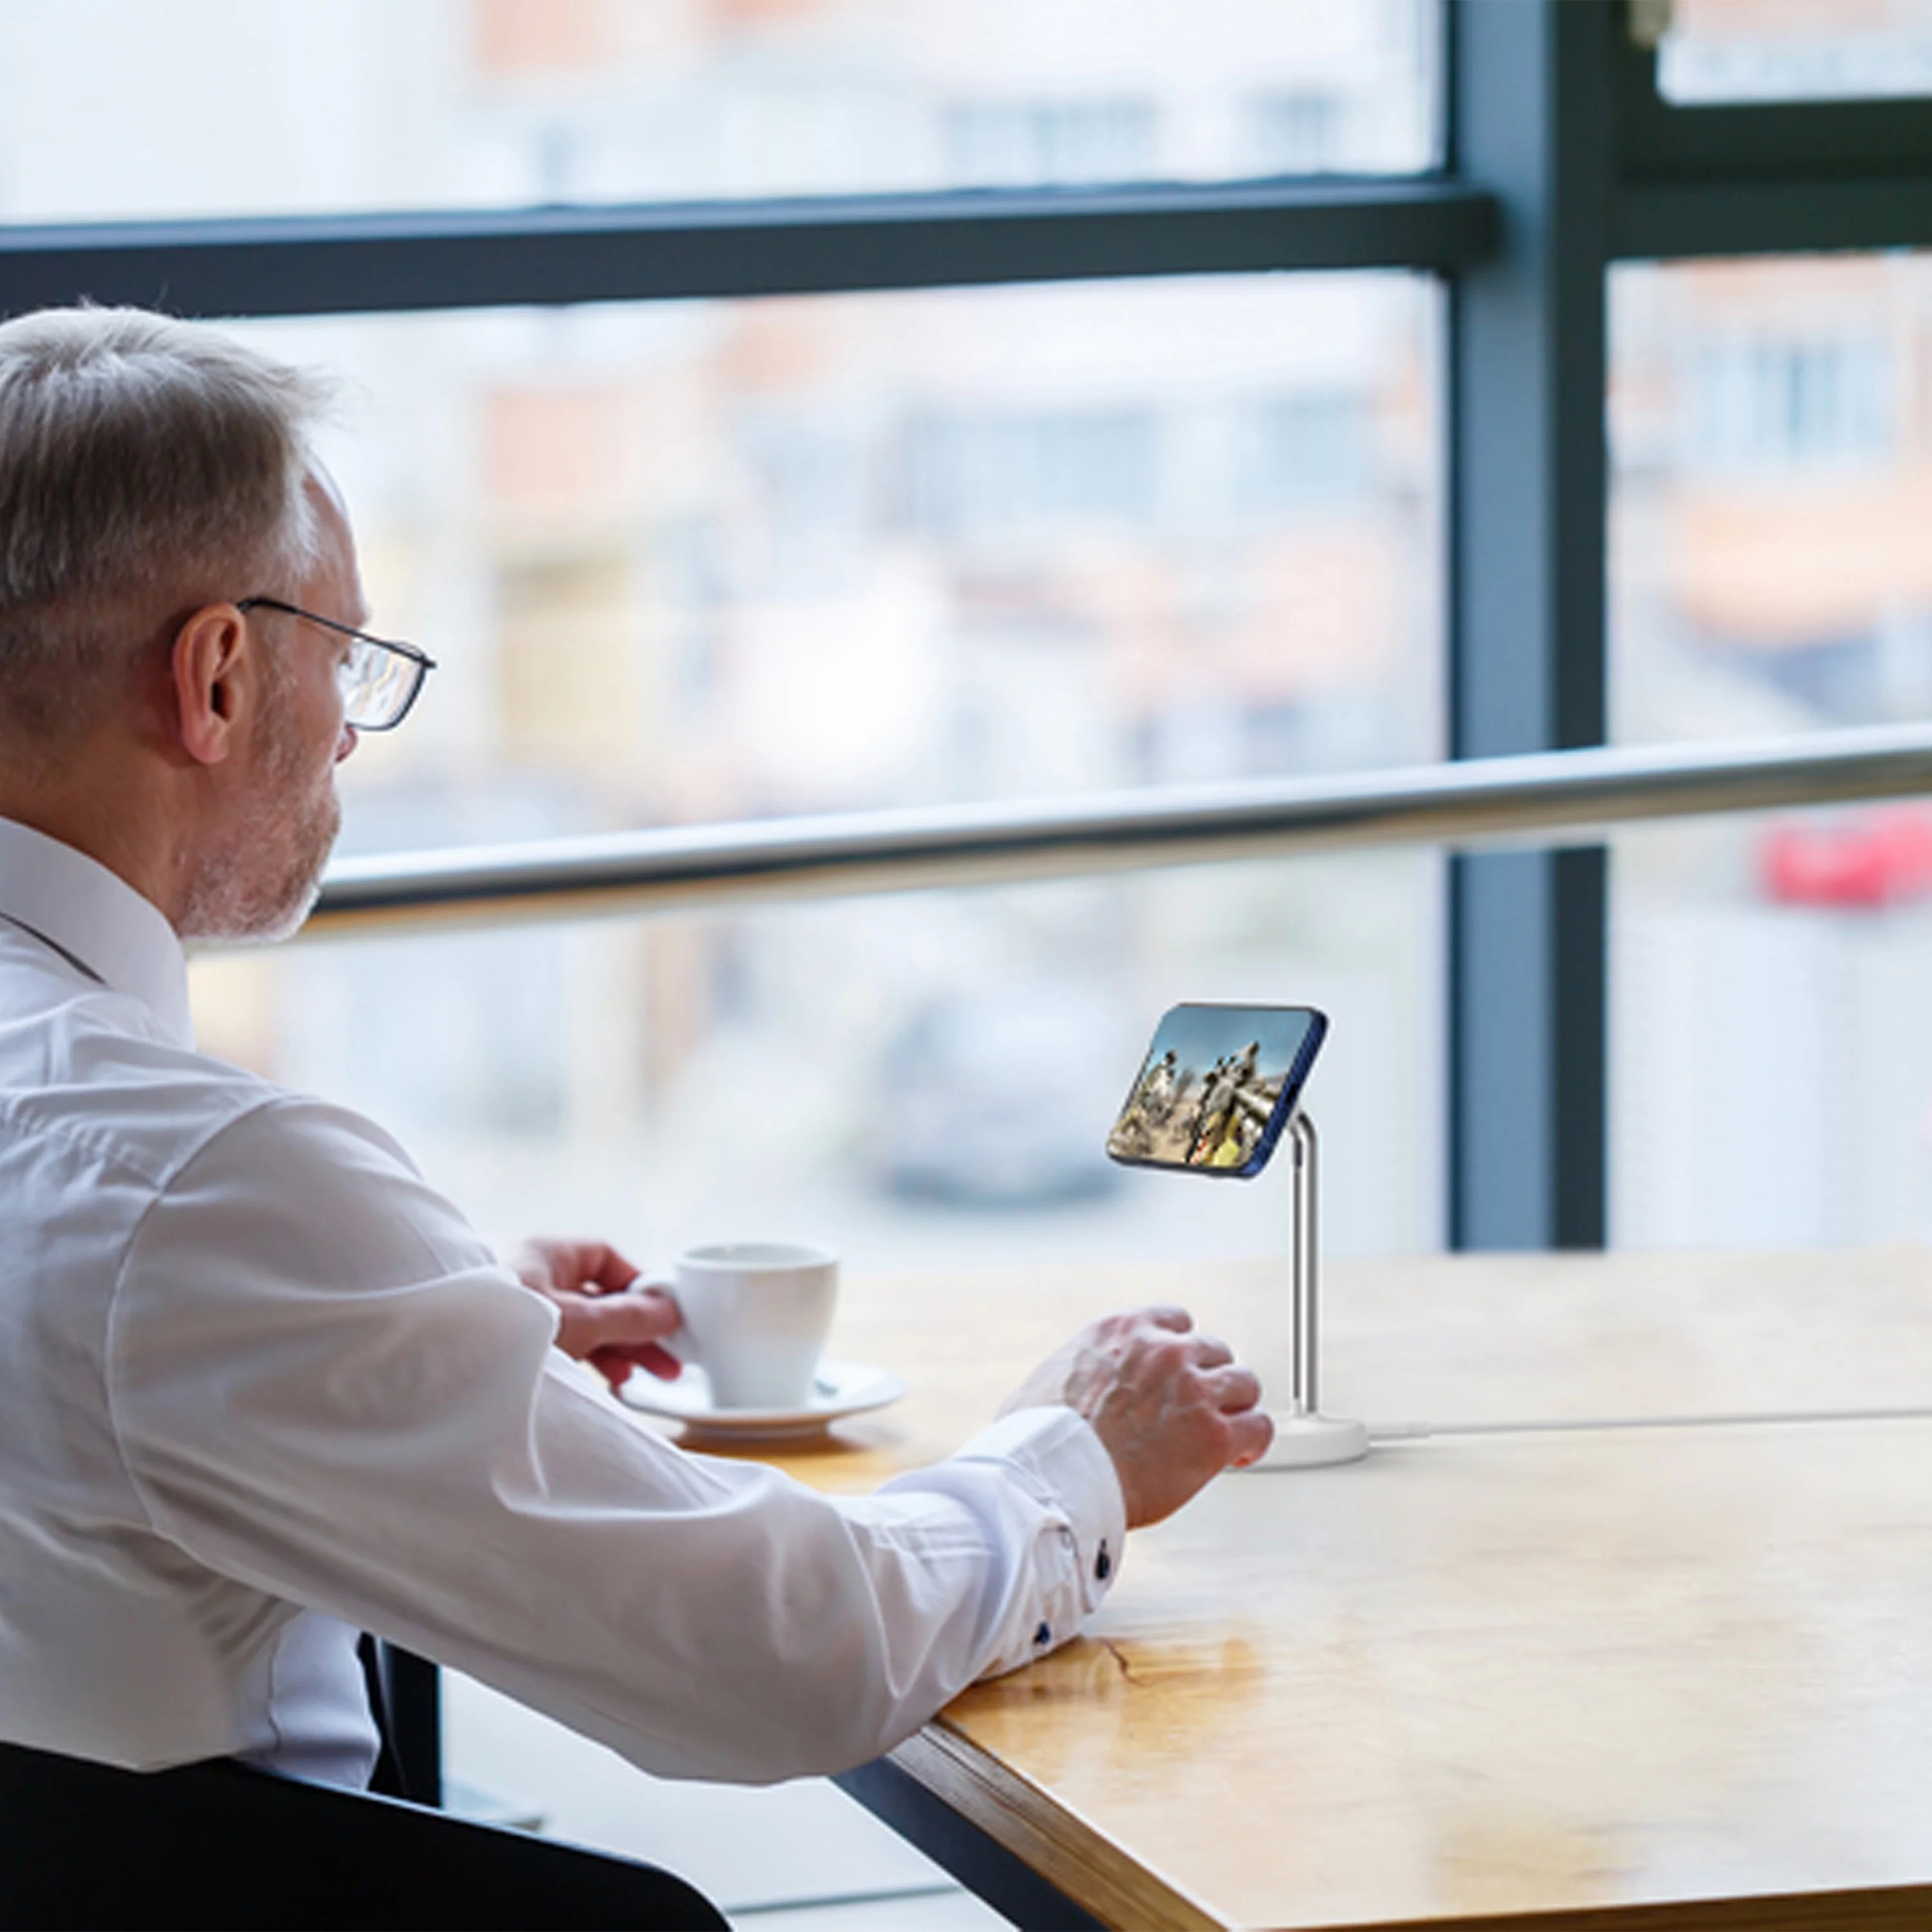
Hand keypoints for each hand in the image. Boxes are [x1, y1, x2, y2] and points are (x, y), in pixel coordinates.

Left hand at [510, 1237, 682, 1393]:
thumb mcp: (579, 1321)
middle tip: (668, 1361)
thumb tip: (669, 1310)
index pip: (606, 1259)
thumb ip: (628, 1317)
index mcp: (547, 1253)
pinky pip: (561, 1347)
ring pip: (582, 1325)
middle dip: (635, 1329)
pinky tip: (605, 1384)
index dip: (639, 1285)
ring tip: (643, 1379)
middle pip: (598, 1297)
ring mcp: (522, 1312)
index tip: (665, 1314)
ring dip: (616, 1350)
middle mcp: (533, 1277)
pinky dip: (586, 1362)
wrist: (438, 1367)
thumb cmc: (504, 1328)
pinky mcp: (512, 1344)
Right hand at [998, 1306, 1271, 1527]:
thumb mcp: (1045, 1381)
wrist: (1057, 1475)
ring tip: (1227, 1429)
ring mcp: (1194, 1390)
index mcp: (1123, 1330)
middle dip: (1210, 1379)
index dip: (1182, 1348)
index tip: (1181, 1370)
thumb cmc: (1041, 1438)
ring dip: (1235, 1406)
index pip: (1176, 1320)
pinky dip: (1253, 1440)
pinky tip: (1241, 1454)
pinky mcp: (1214, 1434)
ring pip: (1243, 1383)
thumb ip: (1072, 1373)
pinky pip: (1257, 1426)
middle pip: (1214, 1351)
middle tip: (1201, 1408)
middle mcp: (1165, 1350)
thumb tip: (1057, 1393)